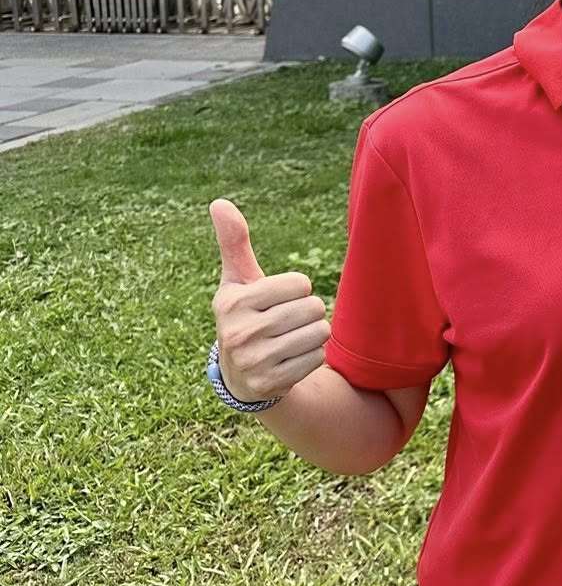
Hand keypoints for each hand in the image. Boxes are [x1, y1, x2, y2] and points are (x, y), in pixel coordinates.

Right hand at [209, 198, 329, 401]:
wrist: (240, 374)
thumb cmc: (245, 315)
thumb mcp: (238, 281)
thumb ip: (234, 242)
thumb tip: (219, 202)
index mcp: (232, 302)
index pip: (300, 283)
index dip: (296, 289)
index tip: (276, 300)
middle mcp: (238, 332)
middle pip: (313, 307)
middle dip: (306, 312)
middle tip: (283, 323)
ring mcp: (253, 361)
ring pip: (319, 332)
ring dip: (311, 335)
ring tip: (287, 340)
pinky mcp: (269, 384)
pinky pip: (317, 358)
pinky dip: (310, 358)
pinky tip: (288, 360)